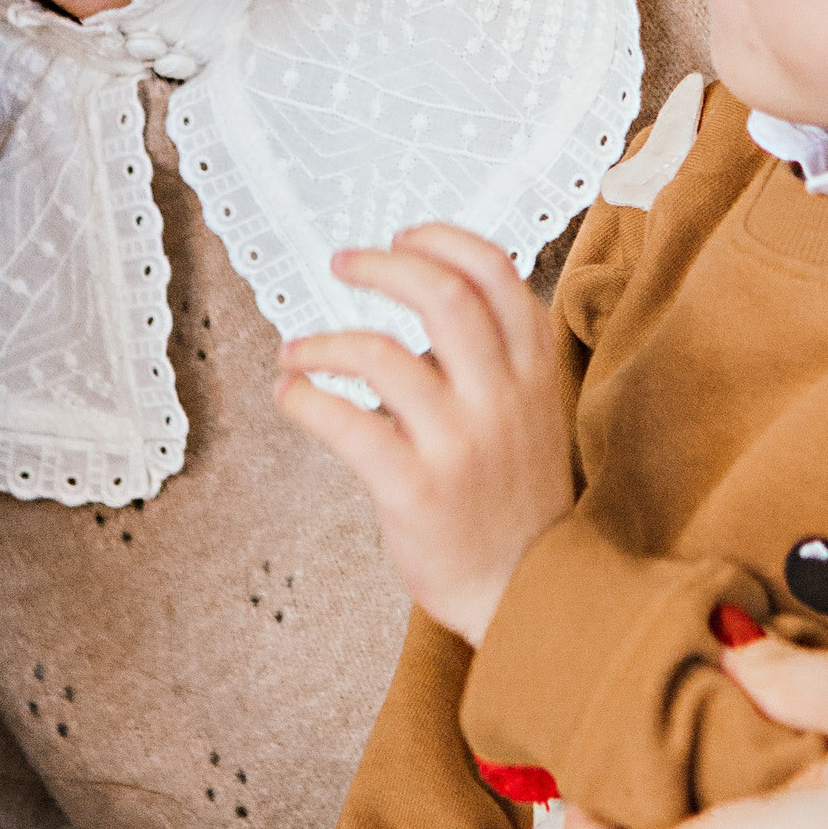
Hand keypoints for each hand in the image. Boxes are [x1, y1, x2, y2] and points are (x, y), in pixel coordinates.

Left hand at [275, 224, 573, 644]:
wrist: (525, 593)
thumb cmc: (514, 499)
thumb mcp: (532, 413)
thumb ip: (491, 358)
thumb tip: (421, 298)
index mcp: (534, 372)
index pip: (496, 274)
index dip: (444, 241)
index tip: (404, 235)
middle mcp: (501, 399)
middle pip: (443, 295)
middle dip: (383, 265)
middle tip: (343, 263)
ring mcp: (460, 444)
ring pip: (383, 355)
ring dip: (325, 342)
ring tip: (299, 350)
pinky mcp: (416, 490)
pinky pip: (347, 424)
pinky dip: (307, 397)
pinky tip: (294, 394)